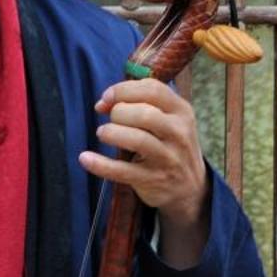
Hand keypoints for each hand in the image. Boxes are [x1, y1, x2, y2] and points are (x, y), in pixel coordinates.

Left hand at [81, 78, 211, 260]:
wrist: (190, 187)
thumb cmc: (170, 144)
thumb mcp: (169, 120)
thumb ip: (140, 104)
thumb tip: (103, 103)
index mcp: (182, 112)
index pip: (153, 90)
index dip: (123, 90)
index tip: (107, 97)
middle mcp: (178, 133)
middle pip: (144, 114)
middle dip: (118, 113)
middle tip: (111, 120)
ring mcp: (167, 158)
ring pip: (137, 140)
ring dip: (111, 133)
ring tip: (103, 134)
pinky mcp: (153, 180)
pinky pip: (122, 171)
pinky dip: (100, 164)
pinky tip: (85, 158)